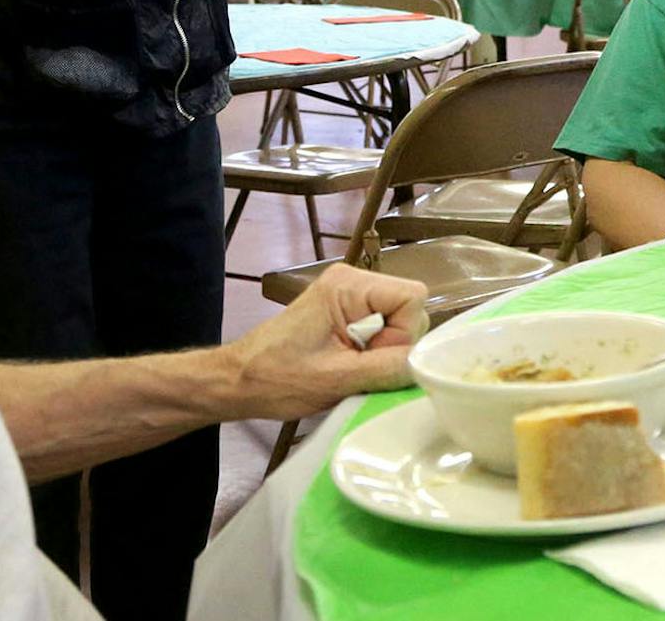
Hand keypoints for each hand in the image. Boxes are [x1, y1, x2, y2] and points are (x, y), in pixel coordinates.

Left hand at [218, 264, 429, 421]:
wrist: (237, 381)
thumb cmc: (277, 377)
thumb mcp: (337, 378)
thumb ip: (388, 368)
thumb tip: (427, 366)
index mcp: (349, 285)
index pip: (413, 298)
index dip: (405, 334)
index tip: (375, 359)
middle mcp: (353, 282)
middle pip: (408, 310)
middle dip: (394, 345)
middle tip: (359, 368)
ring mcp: (349, 297)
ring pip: (398, 323)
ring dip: (383, 353)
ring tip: (350, 370)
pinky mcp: (345, 314)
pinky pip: (381, 330)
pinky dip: (373, 354)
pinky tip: (349, 368)